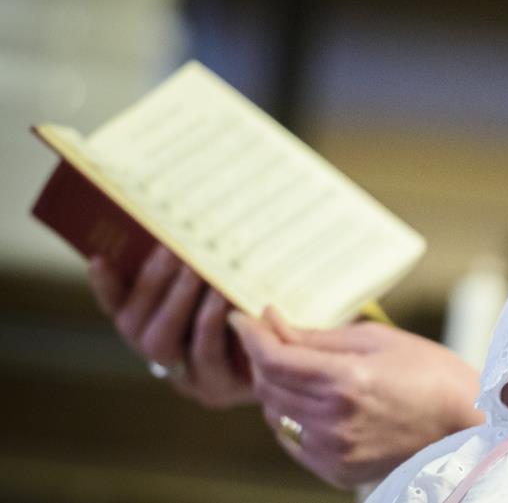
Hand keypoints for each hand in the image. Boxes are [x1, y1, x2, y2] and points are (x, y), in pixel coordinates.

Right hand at [88, 247, 253, 407]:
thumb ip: (200, 271)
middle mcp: (160, 358)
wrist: (295, 359)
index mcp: (154, 331)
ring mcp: (185, 378)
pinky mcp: (217, 389)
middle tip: (174, 250)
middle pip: (136, 325)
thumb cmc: (258, 310)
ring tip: (202, 271)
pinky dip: (213, 324)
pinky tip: (227, 297)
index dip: (105, 287)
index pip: (118, 308)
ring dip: (180, 302)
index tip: (100, 259)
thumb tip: (186, 231)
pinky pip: (207, 357)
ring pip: (161, 344)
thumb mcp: (228, 289)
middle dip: (153, 283)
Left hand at [229, 309, 482, 488]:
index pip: (273, 358)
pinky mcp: (336, 470)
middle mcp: (334, 420)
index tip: (243, 319)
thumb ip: (319, 336)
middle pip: (268, 386)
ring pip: (275, 415)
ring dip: (276, 389)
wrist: (468, 426)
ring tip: (300, 371)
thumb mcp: (379, 340)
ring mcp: (334, 451)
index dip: (252, 335)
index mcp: (346, 380)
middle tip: (274, 338)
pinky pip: (293, 441)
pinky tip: (314, 403)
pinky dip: (292, 419)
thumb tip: (273, 324)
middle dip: (265, 358)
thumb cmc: (433, 375)